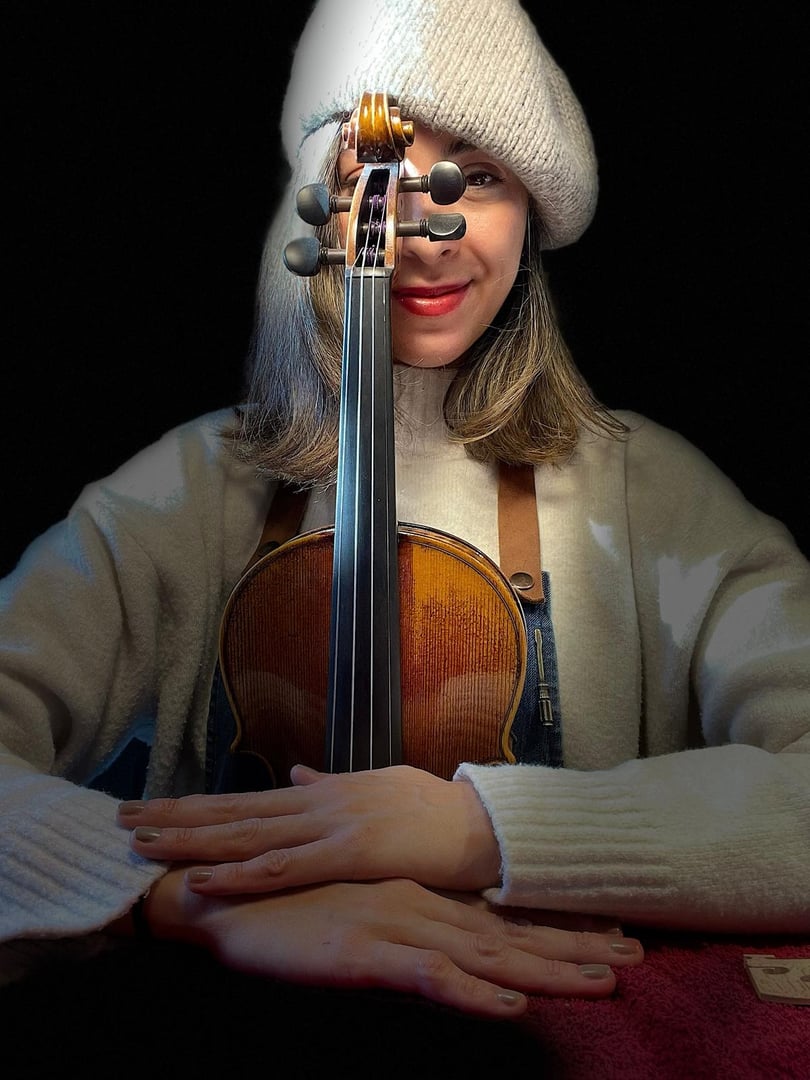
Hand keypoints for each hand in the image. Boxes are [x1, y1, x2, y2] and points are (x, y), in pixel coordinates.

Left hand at [119, 764, 500, 894]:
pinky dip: (242, 873)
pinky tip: (205, 876)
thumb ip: (329, 786)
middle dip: (176, 816)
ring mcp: (330, 824)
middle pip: (234, 811)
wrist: (480, 824)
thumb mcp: (373, 790)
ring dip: (193, 839)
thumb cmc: (431, 812)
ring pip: (248, 834)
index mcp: (321, 793)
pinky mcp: (350, 852)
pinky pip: (287, 867)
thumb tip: (295, 774)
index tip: (154, 807)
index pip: (246, 801)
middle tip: (122, 816)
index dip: (198, 806)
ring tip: (142, 842)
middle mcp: (316, 802)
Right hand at [142, 868, 643, 1017]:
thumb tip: (434, 930)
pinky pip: (431, 978)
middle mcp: (421, 905)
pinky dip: (474, 994)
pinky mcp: (368, 953)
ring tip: (604, 982)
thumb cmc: (293, 904)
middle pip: (510, 934)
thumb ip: (397, 913)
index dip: (557, 923)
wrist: (230, 896)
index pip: (501, 912)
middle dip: (574, 947)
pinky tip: (513, 1009)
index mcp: (420, 893)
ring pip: (486, 954)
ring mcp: (397, 926)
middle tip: (635, 956)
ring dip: (547, 970)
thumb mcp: (355, 905)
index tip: (609, 930)